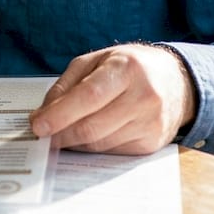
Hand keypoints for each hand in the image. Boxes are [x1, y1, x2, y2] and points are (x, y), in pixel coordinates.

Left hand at [29, 43, 196, 154]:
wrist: (176, 81)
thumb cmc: (130, 68)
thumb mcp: (95, 62)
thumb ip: (66, 86)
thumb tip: (43, 114)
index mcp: (126, 69)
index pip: (89, 97)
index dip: (60, 114)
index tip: (38, 125)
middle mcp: (143, 96)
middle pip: (92, 127)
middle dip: (61, 134)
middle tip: (44, 134)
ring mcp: (151, 123)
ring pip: (99, 144)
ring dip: (75, 142)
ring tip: (65, 131)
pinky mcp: (152, 143)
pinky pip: (112, 152)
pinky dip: (94, 147)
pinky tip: (90, 135)